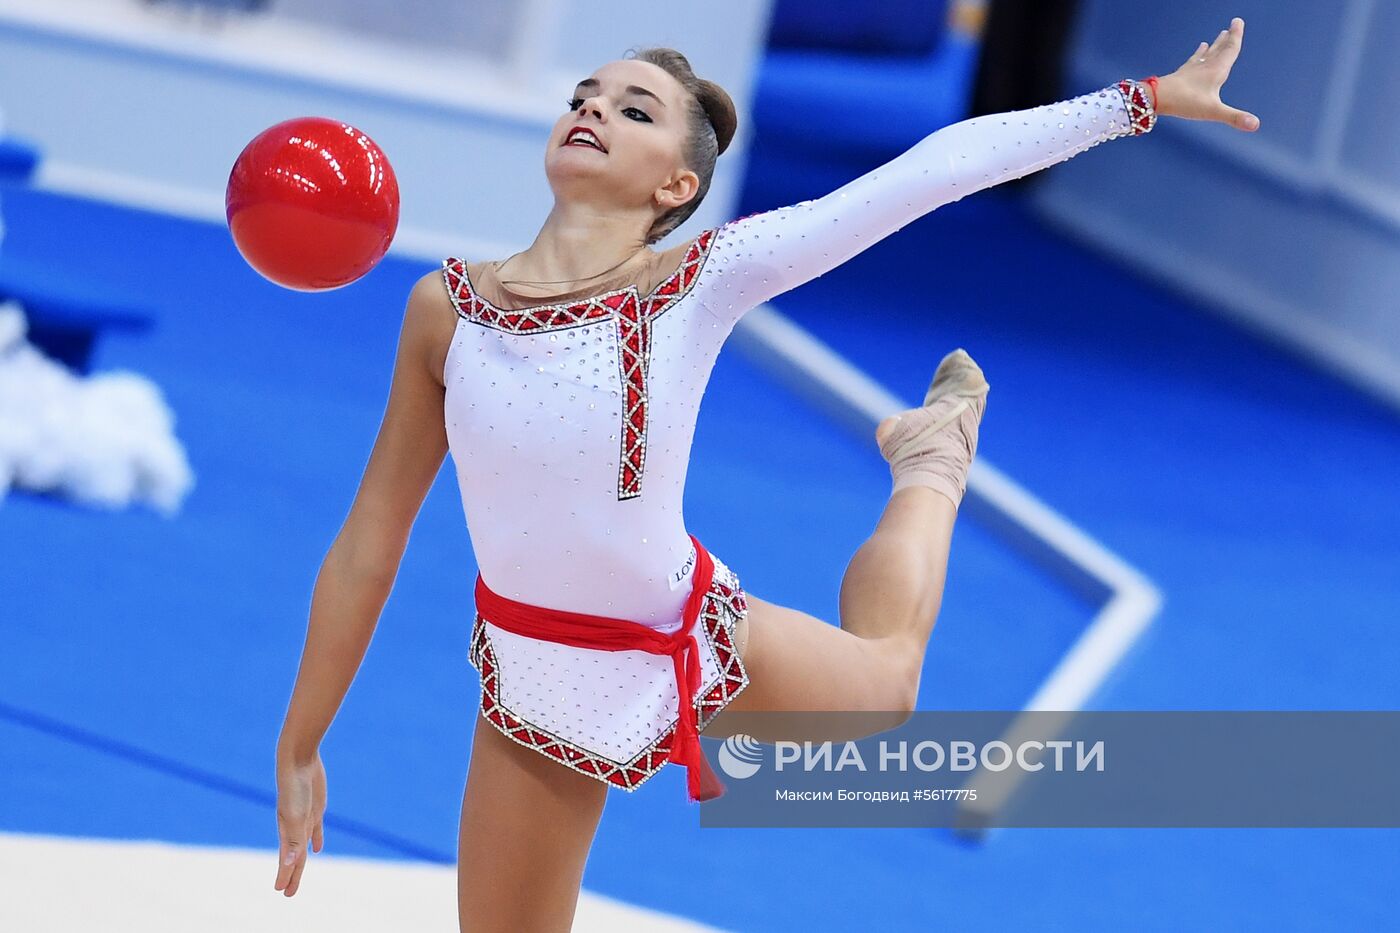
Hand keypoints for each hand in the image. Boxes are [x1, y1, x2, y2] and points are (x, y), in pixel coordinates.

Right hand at [274, 749, 325, 896]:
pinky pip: (315, 830)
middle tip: (288, 894)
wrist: (298, 760)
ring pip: (303, 845)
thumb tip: (291, 863)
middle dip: (292, 875)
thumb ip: (294, 839)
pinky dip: (316, 840)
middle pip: (295, 857)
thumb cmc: (295, 788)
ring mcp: (305, 818)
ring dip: (301, 861)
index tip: (281, 891)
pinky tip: (318, 848)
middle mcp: (294, 827)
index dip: (285, 875)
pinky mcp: (315, 808)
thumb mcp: (296, 815)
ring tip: (298, 873)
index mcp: (287, 831)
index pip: (289, 860)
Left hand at [1157, 16, 1259, 130]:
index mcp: (1217, 71)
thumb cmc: (1185, 102)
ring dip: (1216, 44)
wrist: (1157, 97)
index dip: (1236, 36)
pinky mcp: (1182, 74)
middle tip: (1233, 25)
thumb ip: (1234, 117)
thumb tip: (1255, 125)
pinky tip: (1200, 48)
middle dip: (1228, 38)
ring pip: (1208, 53)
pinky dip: (1199, 53)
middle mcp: (1206, 67)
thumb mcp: (1212, 111)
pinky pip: (1194, 60)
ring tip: (1220, 35)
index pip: (1230, 50)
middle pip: (1220, 49)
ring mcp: (1192, 69)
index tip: (1237, 21)